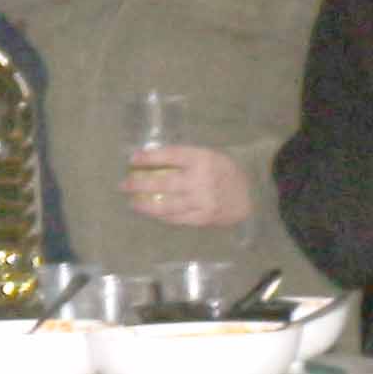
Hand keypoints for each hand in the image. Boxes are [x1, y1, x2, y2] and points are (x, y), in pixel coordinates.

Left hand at [120, 144, 250, 231]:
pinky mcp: (203, 218)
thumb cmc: (223, 172)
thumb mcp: (209, 156)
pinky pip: (175, 218)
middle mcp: (202, 180)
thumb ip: (185, 157)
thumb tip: (150, 157)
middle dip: (139, 184)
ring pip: (166, 204)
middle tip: (123, 185)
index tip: (132, 159)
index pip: (171, 155)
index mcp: (204, 159)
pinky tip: (150, 212)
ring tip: (132, 202)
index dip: (150, 157)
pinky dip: (160, 215)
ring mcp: (202, 201)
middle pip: (164, 182)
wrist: (249, 196)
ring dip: (145, 204)